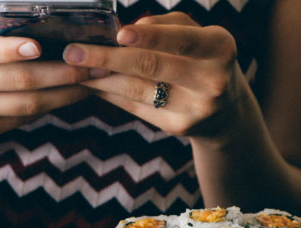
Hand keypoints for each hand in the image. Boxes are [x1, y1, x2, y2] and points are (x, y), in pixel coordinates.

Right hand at [0, 0, 96, 161]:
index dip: (12, 50)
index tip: (40, 46)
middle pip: (18, 81)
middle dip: (62, 72)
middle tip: (93, 63)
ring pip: (27, 105)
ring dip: (65, 93)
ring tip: (91, 80)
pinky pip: (24, 119)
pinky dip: (51, 107)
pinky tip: (71, 95)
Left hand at [63, 12, 252, 140]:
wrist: (227, 111)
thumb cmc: (203, 59)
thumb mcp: (196, 35)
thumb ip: (165, 26)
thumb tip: (125, 33)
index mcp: (219, 48)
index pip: (180, 41)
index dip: (148, 38)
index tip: (118, 33)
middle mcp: (212, 80)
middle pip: (152, 67)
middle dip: (108, 58)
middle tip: (73, 52)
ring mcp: (196, 108)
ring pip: (139, 90)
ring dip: (102, 78)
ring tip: (75, 68)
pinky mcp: (180, 127)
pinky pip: (137, 107)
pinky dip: (112, 94)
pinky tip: (94, 84)